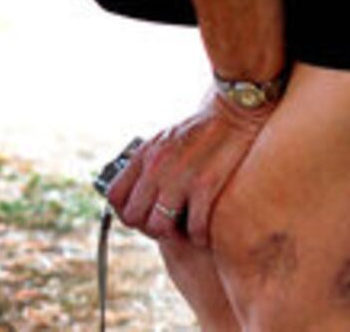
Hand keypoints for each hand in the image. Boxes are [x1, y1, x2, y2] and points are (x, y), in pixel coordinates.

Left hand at [105, 88, 272, 247]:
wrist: (234, 113)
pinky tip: (206, 231)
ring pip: (159, 227)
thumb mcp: (165, 141)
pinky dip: (199, 236)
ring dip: (172, 235)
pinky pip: (194, 228)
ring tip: (186, 231)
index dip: (126, 212)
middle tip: (168, 227)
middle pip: (134, 216)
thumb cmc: (201, 129)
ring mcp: (179, 178)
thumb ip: (151, 164)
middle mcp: (156, 167)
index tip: (143, 216)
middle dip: (148, 228)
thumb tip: (140, 192)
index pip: (115, 196)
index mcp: (144, 155)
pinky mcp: (205, 186)